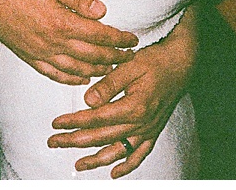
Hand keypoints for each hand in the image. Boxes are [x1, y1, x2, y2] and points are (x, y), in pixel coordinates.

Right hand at [0, 0, 138, 85]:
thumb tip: (101, 11)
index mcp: (61, 22)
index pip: (99, 35)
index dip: (119, 39)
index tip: (133, 39)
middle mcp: (53, 42)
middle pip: (92, 56)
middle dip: (115, 57)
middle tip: (130, 56)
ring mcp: (40, 53)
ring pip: (76, 70)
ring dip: (98, 71)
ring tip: (112, 68)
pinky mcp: (29, 57)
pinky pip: (55, 75)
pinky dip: (72, 80)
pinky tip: (81, 78)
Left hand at [47, 9, 196, 177]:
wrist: (181, 64)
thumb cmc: (155, 61)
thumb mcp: (130, 65)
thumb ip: (108, 84)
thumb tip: (88, 101)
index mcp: (133, 106)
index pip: (96, 119)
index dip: (73, 122)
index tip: (56, 124)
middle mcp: (140, 123)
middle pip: (102, 137)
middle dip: (75, 141)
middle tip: (54, 142)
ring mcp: (147, 130)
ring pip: (118, 151)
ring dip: (96, 160)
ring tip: (78, 164)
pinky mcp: (153, 131)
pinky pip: (139, 155)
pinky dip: (127, 166)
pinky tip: (114, 173)